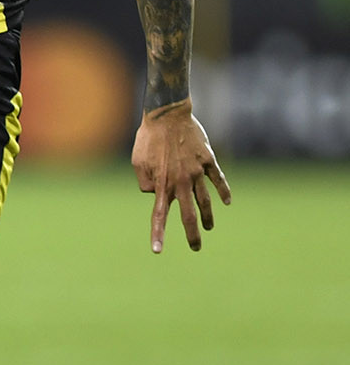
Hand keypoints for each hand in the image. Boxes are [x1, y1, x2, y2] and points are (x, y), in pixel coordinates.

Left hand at [131, 99, 230, 252]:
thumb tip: (155, 194)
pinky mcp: (207, 159)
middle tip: (195, 248)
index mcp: (162, 183)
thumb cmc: (148, 137)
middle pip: (189, 215)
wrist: (167, 113)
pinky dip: (224, 191)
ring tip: (208, 227)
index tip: (157, 251)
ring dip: (207, 217)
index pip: (160, 215)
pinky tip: (227, 202)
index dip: (158, 234)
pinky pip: (218, 179)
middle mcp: (181, 181)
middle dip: (193, 234)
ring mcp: (196, 171)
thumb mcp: (137, 162)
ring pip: (205, 200)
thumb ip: (145, 182)